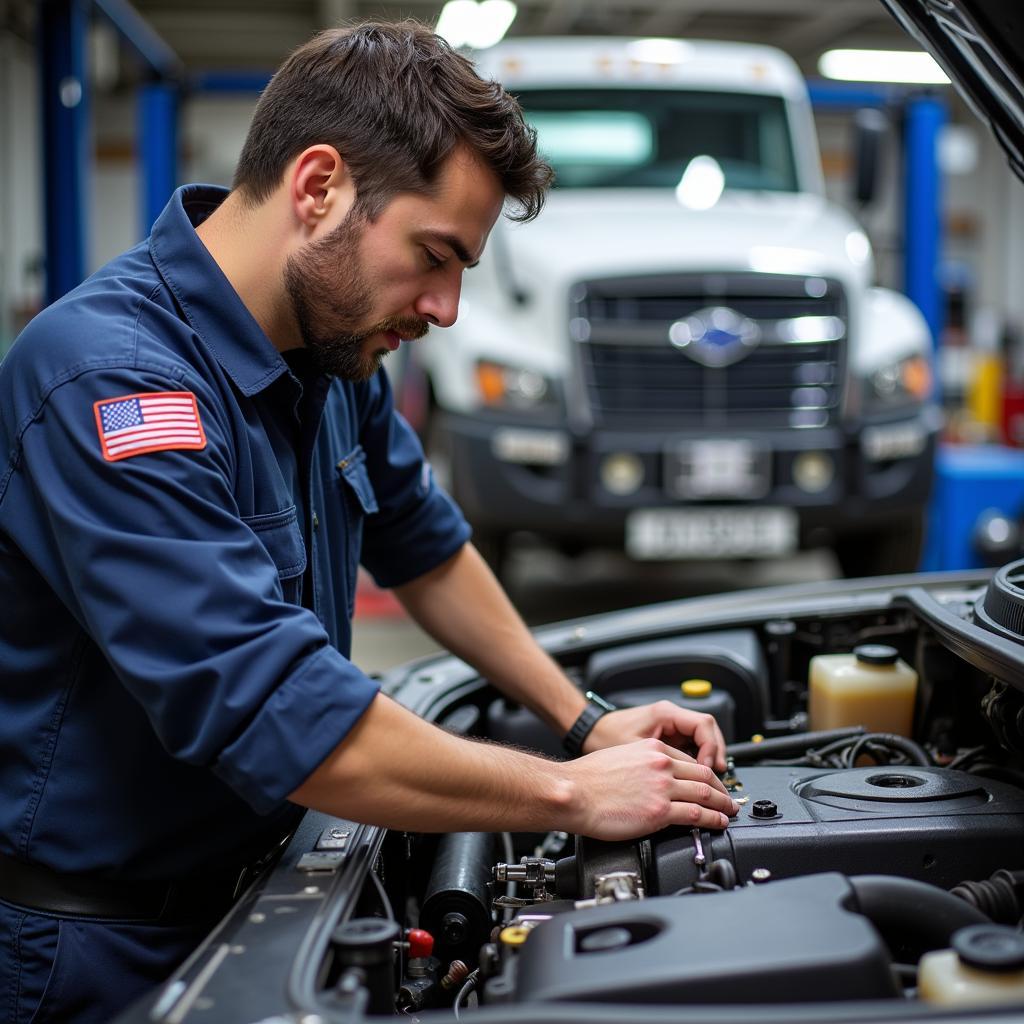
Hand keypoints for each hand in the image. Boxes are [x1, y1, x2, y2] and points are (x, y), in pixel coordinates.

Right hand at [562, 738, 738, 840]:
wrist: (573, 792)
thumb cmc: (587, 778)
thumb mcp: (620, 756)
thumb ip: (642, 765)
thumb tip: (652, 780)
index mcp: (652, 750)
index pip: (690, 761)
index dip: (706, 774)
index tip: (711, 783)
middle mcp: (661, 765)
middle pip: (704, 775)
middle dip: (721, 788)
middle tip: (729, 798)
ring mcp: (662, 788)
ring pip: (705, 794)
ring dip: (723, 804)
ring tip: (730, 812)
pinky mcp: (659, 811)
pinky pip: (696, 815)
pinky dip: (713, 819)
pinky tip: (719, 822)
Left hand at [584, 700, 726, 771]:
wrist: (589, 733)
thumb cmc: (605, 738)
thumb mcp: (636, 752)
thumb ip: (665, 764)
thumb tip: (690, 779)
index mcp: (665, 714)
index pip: (703, 725)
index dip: (712, 749)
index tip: (710, 770)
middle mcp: (670, 716)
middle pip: (708, 730)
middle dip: (717, 754)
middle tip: (719, 778)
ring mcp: (669, 725)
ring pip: (702, 738)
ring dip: (709, 758)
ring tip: (712, 781)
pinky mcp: (665, 735)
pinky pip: (690, 745)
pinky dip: (697, 760)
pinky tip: (696, 777)